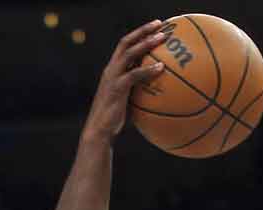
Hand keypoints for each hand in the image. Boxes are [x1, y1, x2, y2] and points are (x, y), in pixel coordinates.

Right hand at [82, 20, 169, 142]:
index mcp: (112, 70)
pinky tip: (161, 67)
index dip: (138, 34)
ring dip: (146, 43)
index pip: (124, 45)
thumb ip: (138, 92)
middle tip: (160, 24)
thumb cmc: (115, 120)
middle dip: (143, 31)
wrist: (100, 131)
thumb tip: (159, 91)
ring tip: (162, 38)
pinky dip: (148, 69)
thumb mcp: (127, 101)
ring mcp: (112, 78)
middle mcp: (111, 70)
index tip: (154, 27)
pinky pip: (134, 75)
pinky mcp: (117, 89)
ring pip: (129, 53)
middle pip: (126, 43)